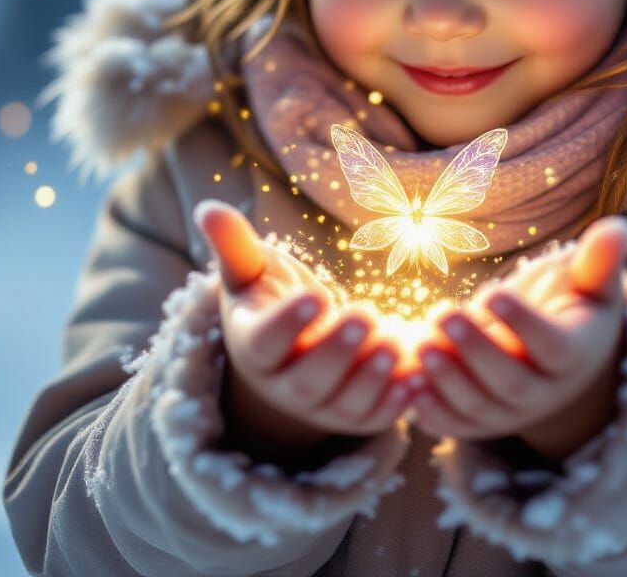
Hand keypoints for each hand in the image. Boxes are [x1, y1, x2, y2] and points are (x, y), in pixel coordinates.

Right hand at [194, 200, 410, 450]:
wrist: (296, 348)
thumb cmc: (271, 299)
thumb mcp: (250, 272)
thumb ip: (233, 244)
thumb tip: (208, 208)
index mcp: (253, 346)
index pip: (265, 341)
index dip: (288, 323)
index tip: (316, 295)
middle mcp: (283, 386)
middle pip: (307, 379)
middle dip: (337, 351)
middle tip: (365, 316)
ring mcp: (321, 407)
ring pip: (344, 402)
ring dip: (371, 377)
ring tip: (396, 342)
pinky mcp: (356, 416)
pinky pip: (375, 417)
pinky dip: (397, 403)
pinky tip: (418, 377)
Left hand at [408, 216, 626, 462]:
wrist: (560, 356)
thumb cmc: (574, 305)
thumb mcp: (592, 281)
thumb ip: (602, 257)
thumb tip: (622, 228)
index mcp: (575, 353)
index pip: (553, 345)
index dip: (524, 323)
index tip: (493, 293)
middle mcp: (545, 392)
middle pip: (511, 381)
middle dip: (475, 351)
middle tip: (442, 315)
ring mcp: (511, 412)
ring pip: (479, 406)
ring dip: (446, 379)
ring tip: (418, 342)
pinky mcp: (481, 421)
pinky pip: (456, 424)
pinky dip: (431, 413)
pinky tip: (406, 387)